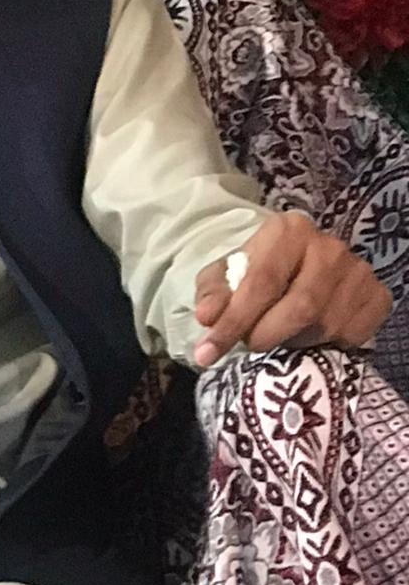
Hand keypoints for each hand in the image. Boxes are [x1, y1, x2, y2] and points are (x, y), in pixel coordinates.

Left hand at [192, 213, 391, 367]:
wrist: (295, 271)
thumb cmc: (254, 274)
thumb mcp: (224, 278)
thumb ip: (212, 295)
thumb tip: (207, 316)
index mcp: (288, 230)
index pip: (261, 282)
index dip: (234, 322)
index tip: (207, 353)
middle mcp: (329, 245)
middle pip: (300, 307)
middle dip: (266, 335)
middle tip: (251, 343)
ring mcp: (358, 270)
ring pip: (325, 325)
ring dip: (294, 341)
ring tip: (279, 334)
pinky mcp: (377, 295)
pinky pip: (352, 334)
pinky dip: (327, 345)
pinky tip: (310, 335)